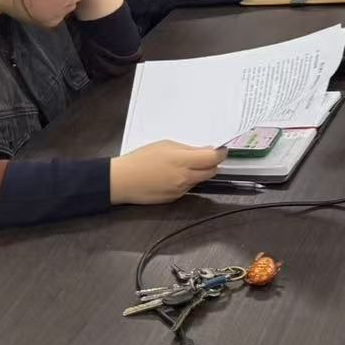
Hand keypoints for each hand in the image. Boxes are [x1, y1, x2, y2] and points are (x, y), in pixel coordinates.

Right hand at [109, 140, 225, 204]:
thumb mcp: (165, 145)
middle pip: (212, 172)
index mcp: (183, 161)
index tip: (222, 150)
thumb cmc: (141, 159)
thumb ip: (188, 149)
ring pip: (200, 180)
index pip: (213, 159)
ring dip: (199, 172)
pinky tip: (174, 174)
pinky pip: (188, 188)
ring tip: (184, 164)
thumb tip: (206, 151)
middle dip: (212, 164)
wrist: (122, 181)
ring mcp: (180, 190)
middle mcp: (185, 178)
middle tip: (206, 156)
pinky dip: (188, 180)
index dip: (221, 154)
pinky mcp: (174, 199)